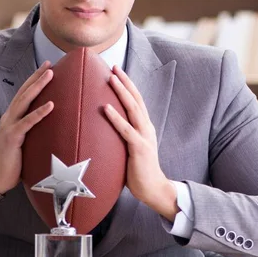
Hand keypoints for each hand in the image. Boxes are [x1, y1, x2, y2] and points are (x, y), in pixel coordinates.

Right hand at [0, 61, 53, 194]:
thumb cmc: (12, 161)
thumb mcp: (23, 141)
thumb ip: (32, 131)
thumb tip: (51, 126)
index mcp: (12, 117)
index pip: (23, 94)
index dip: (34, 79)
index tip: (47, 67)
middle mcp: (9, 118)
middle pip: (24, 92)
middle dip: (36, 77)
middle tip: (50, 64)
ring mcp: (9, 126)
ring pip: (24, 101)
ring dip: (38, 87)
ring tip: (50, 75)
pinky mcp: (12, 137)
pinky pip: (27, 122)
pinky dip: (39, 113)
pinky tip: (50, 105)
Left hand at [104, 65, 178, 220]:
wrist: (153, 189)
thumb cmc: (138, 170)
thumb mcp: (130, 147)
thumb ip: (122, 135)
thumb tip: (104, 127)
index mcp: (144, 126)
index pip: (136, 100)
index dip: (127, 85)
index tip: (116, 71)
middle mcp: (146, 127)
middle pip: (136, 99)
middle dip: (125, 82)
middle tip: (113, 67)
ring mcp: (144, 136)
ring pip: (133, 109)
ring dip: (121, 92)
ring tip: (110, 78)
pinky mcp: (139, 148)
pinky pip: (126, 130)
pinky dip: (115, 117)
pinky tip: (105, 107)